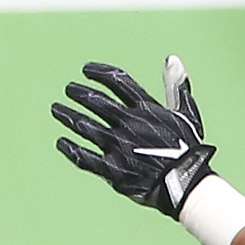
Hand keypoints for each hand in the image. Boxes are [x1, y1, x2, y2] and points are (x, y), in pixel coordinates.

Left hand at [52, 56, 216, 218]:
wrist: (186, 185)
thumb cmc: (187, 149)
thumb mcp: (186, 113)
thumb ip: (176, 87)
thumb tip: (171, 59)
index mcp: (146, 108)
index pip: (117, 81)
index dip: (99, 73)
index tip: (86, 70)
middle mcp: (128, 123)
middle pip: (95, 101)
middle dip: (78, 93)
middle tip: (69, 89)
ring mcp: (117, 146)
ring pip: (84, 125)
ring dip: (68, 115)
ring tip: (57, 109)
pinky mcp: (111, 169)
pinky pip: (83, 156)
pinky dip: (70, 148)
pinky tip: (61, 142)